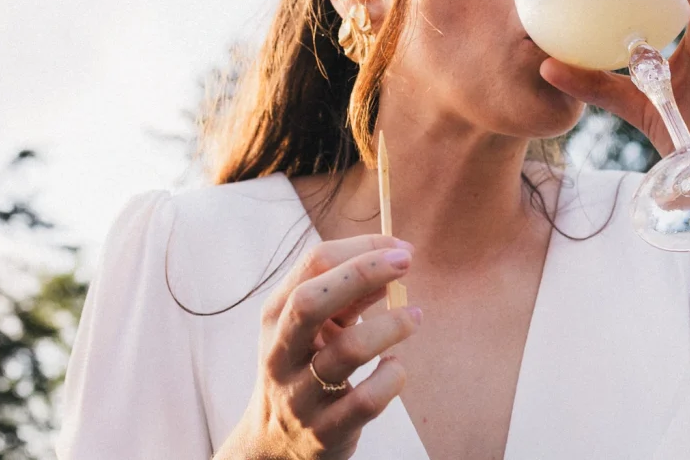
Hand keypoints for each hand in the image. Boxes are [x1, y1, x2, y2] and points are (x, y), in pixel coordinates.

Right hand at [216, 235, 420, 459]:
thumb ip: (348, 296)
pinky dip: (392, 377)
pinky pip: (368, 399)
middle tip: (406, 262)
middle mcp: (280, 352)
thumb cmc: (305, 366)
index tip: (401, 249)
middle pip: (311, 301)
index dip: (363, 248)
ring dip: (392, 325)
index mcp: (276, 316)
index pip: (313, 264)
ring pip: (348, 350)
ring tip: (414, 317)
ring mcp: (300, 394)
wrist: (275, 443)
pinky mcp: (325, 431)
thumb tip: (392, 261)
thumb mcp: (315, 327)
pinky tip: (394, 368)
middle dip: (363, 272)